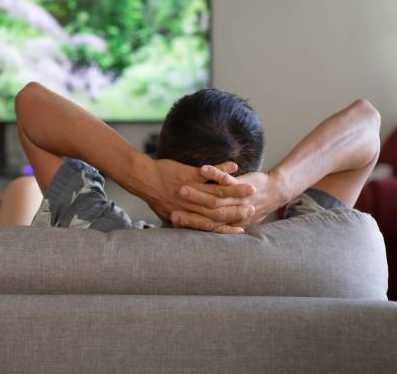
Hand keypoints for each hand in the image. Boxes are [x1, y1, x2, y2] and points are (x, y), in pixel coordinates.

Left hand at [135, 157, 255, 232]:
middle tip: (254, 209)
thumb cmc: (155, 197)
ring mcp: (191, 189)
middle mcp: (191, 205)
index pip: (212, 225)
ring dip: (236, 190)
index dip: (227, 228)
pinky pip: (209, 173)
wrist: (143, 179)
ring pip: (217, 193)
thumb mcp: (168, 214)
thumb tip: (188, 230)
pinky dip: (222, 169)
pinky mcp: (188, 174)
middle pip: (219, 210)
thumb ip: (182, 221)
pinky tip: (234, 166)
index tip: (242, 230)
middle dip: (238, 210)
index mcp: (187, 215)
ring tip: (252, 189)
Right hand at [172, 166, 286, 229]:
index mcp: (224, 219)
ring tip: (181, 188)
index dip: (187, 222)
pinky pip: (226, 178)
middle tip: (172, 211)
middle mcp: (230, 210)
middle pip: (206, 212)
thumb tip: (199, 224)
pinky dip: (216, 172)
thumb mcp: (235, 217)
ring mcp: (236, 197)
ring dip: (197, 192)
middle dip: (189, 210)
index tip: (172, 220)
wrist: (275, 193)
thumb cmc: (251, 203)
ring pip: (215, 195)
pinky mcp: (241, 184)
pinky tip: (204, 169)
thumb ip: (218, 222)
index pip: (203, 223)